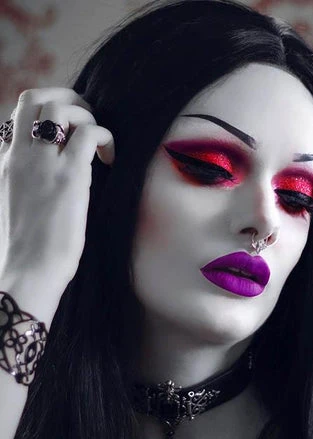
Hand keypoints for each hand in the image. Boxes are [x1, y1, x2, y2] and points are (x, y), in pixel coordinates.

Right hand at [0, 87, 113, 292]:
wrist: (28, 272)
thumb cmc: (26, 253)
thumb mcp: (14, 209)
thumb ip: (24, 188)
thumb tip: (45, 189)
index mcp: (6, 164)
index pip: (17, 118)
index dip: (43, 116)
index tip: (64, 136)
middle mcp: (20, 156)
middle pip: (34, 99)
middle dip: (65, 101)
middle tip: (86, 124)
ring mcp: (43, 163)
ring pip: (60, 108)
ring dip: (86, 116)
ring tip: (98, 143)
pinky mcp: (69, 176)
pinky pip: (89, 133)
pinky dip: (105, 137)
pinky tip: (110, 159)